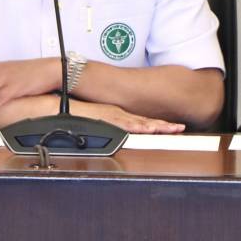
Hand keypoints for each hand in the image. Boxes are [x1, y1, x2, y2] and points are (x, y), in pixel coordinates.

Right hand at [71, 100, 185, 133]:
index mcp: (117, 117)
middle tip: (180, 128)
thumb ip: (104, 128)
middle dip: (165, 126)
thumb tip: (112, 137)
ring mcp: (114, 116)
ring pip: (140, 122)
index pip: (141, 122)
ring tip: (173, 129)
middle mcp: (118, 115)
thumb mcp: (93, 122)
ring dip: (157, 126)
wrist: (59, 103)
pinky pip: (126, 124)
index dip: (158, 126)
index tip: (172, 129)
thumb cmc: (74, 113)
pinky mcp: (106, 118)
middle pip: (146, 122)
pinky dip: (139, 127)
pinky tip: (149, 129)